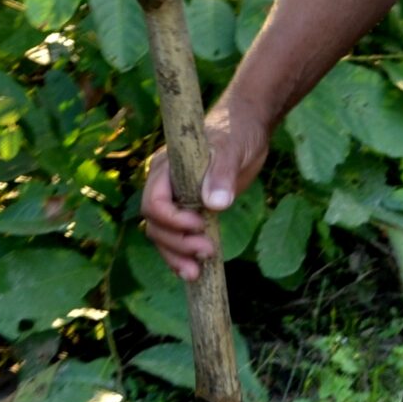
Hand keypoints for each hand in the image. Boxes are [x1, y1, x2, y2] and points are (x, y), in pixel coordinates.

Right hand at [141, 98, 270, 280]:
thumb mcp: (232, 148)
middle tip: (207, 252)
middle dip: (177, 243)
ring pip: (164, 236)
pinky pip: (178, 238)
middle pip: (156, 225)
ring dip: (177, 255)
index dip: (172, 219)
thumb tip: (215, 204)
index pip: (154, 202)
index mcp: (165, 169)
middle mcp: (165, 186)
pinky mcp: (191, 211)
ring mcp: (177, 200)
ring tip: (197, 271)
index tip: (199, 224)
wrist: (248, 130)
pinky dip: (183, 255)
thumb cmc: (236, 132)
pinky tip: (195, 270)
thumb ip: (222, 172)